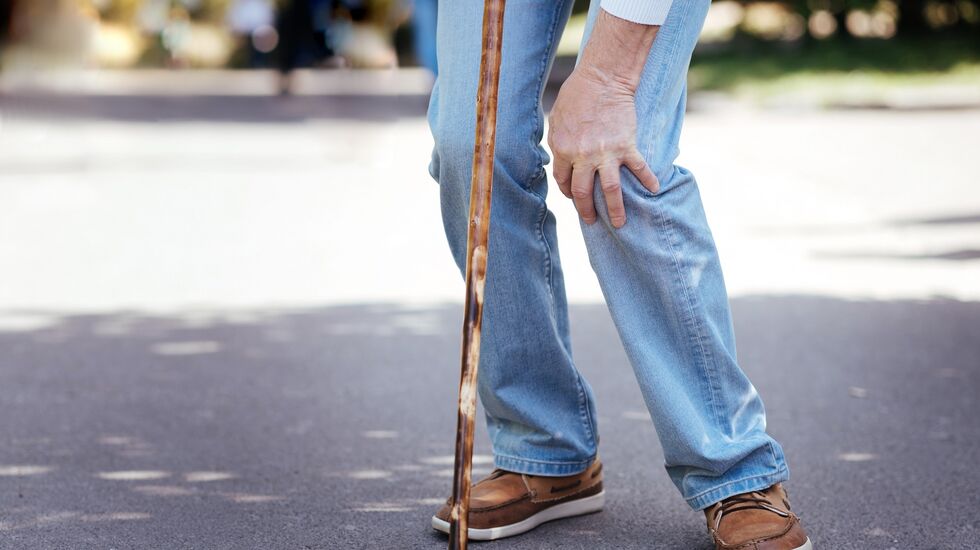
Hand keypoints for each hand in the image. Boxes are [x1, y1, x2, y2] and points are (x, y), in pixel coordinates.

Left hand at [547, 67, 658, 227]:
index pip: (563, 181)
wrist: (603, 78)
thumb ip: (559, 142)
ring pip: (610, 190)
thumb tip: (559, 158)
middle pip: (583, 193)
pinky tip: (654, 191)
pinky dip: (647, 181)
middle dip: (586, 211)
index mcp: (562, 149)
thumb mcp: (557, 119)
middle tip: (591, 220)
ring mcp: (605, 153)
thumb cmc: (577, 95)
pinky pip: (638, 169)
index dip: (567, 191)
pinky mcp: (626, 146)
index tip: (574, 196)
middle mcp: (582, 156)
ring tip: (620, 223)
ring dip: (615, 210)